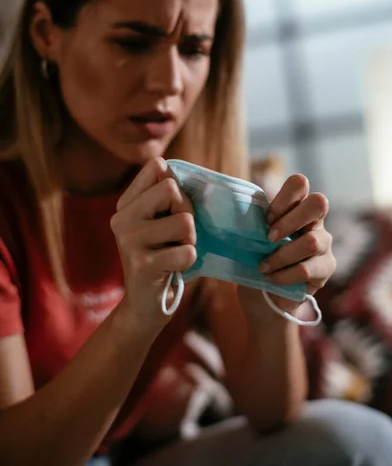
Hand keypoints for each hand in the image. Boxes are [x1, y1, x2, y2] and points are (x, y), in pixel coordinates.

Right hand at [110, 157, 196, 334]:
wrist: (144, 304)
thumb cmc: (161, 257)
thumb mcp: (159, 222)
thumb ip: (166, 196)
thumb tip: (176, 171)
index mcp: (126, 203)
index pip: (158, 167)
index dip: (177, 186)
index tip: (172, 209)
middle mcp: (121, 218)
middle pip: (172, 190)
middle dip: (187, 213)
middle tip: (178, 235)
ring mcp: (129, 241)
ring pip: (185, 221)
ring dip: (190, 240)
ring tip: (175, 252)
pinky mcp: (142, 265)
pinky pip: (188, 251)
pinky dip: (189, 260)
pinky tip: (173, 269)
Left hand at [240, 174, 335, 317]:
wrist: (266, 295)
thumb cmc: (258, 257)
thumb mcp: (253, 236)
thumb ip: (252, 221)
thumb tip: (229, 209)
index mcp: (296, 206)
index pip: (299, 184)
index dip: (284, 198)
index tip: (266, 218)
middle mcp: (316, 220)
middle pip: (318, 203)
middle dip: (289, 221)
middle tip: (268, 238)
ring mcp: (325, 243)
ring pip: (312, 241)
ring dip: (281, 255)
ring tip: (263, 266)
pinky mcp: (326, 267)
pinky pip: (307, 269)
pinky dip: (284, 275)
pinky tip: (271, 278)